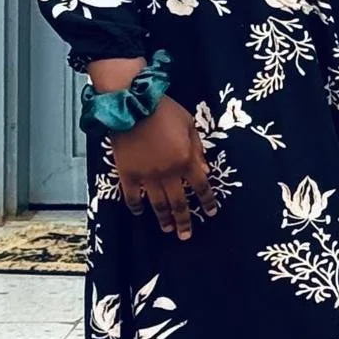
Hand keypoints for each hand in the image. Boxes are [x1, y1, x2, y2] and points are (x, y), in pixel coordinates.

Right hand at [109, 97, 216, 242]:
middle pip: (179, 202)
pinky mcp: (127, 173)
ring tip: (168, 229)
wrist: (132, 103)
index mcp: (186, 160)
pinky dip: (136, 206)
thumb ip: (198, 149)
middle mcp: (168, 173)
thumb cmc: (164, 110)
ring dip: (163, 218)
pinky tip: (139, 212)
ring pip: (157, 204)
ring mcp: (146, 175)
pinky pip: (131, 196)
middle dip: (184, 220)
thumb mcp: (190, 125)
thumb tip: (205, 170)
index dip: (207, 201)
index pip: (201, 187)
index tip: (211, 212)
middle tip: (186, 235)